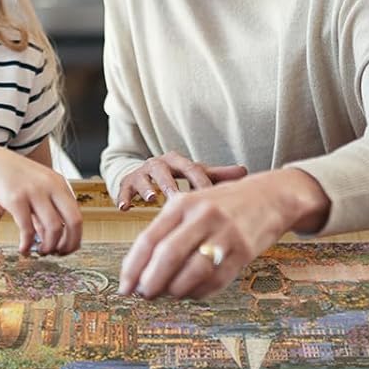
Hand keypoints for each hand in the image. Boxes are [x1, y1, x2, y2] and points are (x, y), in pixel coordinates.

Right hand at [0, 146, 82, 256]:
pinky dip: (27, 244)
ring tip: (39, 253)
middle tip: (57, 254)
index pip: (77, 215)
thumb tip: (51, 237)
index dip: (74, 237)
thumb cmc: (9, 175)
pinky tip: (23, 249)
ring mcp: (34, 191)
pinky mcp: (15, 199)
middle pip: (73, 222)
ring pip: (54, 228)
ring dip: (48, 247)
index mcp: (58, 183)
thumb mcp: (34, 188)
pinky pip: (27, 229)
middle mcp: (51, 186)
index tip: (66, 249)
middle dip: (68, 244)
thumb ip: (44, 210)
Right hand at [114, 152, 247, 207]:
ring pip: (145, 178)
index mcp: (179, 161)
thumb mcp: (195, 175)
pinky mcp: (127, 181)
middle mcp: (160, 163)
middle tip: (178, 198)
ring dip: (148, 188)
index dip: (199, 183)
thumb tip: (244, 171)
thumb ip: (218, 175)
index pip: (192, 169)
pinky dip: (124, 197)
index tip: (209, 198)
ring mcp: (142, 172)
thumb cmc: (176, 177)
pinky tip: (125, 207)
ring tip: (151, 198)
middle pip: (168, 171)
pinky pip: (124, 188)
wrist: (145, 174)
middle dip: (172, 184)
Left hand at [117, 169, 328, 299]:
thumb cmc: (222, 205)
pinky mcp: (244, 251)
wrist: (270, 197)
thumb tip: (139, 270)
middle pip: (168, 256)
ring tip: (167, 294)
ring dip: (174, 290)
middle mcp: (203, 216)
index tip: (123, 287)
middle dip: (150, 282)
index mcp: (183, 203)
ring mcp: (226, 234)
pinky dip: (198, 292)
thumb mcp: (191, 205)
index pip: (149, 239)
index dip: (132, 267)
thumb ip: (166, 231)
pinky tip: (190, 292)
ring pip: (191, 272)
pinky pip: (215, 281)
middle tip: (143, 295)